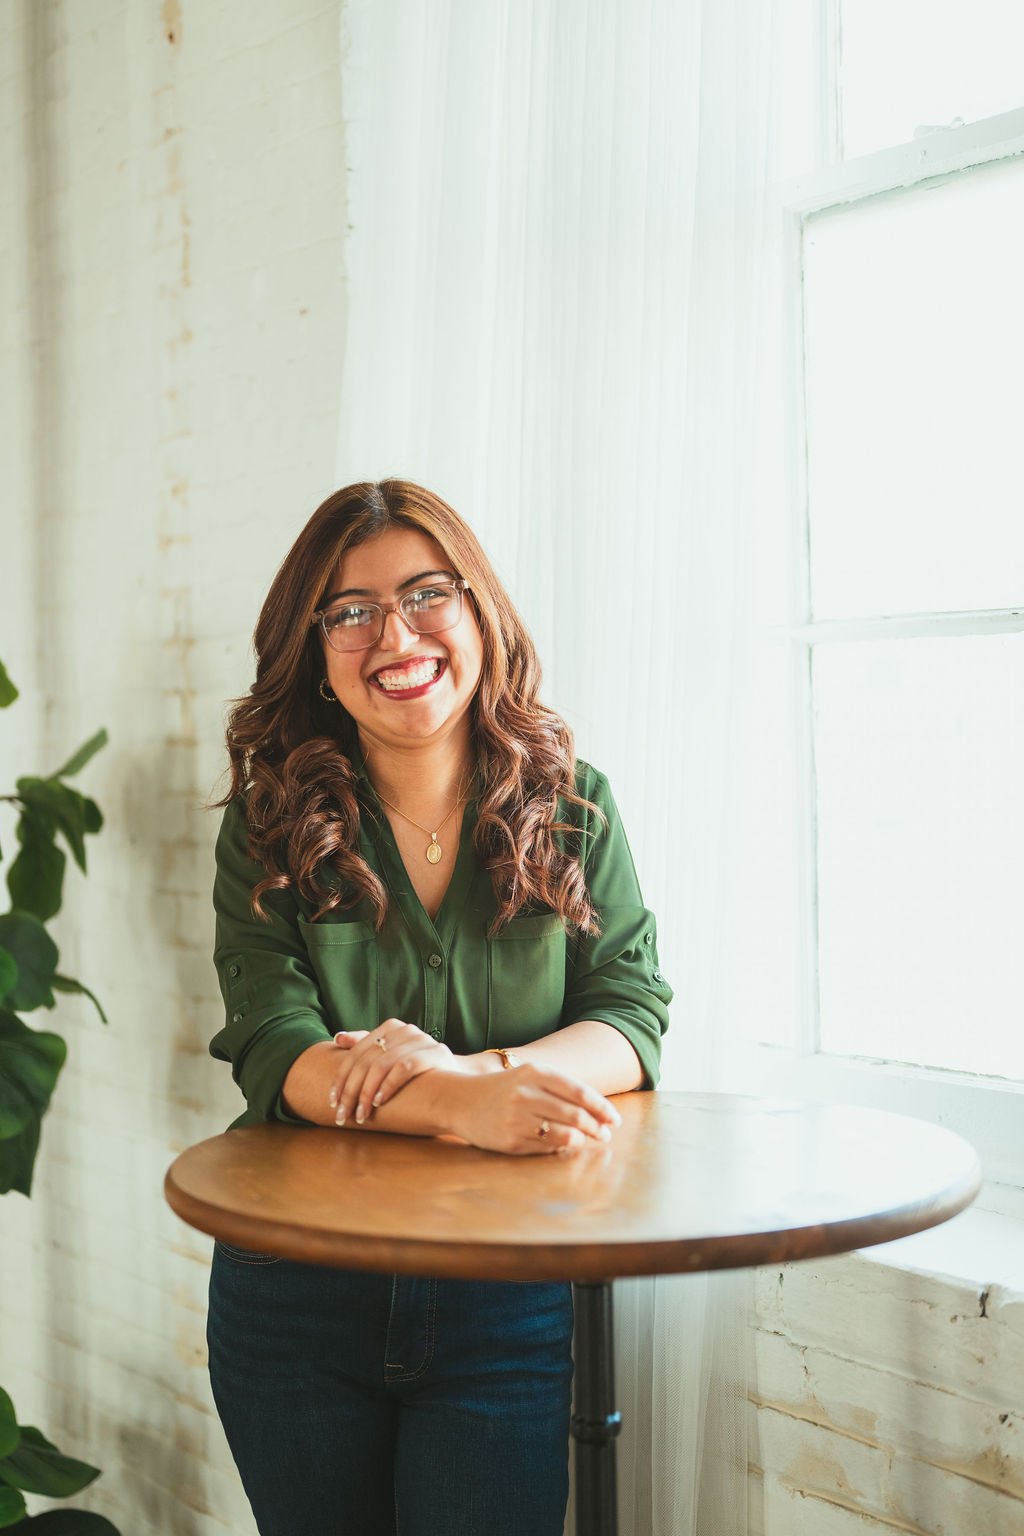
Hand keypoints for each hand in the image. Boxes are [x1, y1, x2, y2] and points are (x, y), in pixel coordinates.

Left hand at [328, 1020, 453, 1126]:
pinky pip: (403, 1068)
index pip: (356, 1053)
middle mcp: (404, 1029)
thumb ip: (366, 1046)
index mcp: (390, 1027)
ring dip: (366, 1093)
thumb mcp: (390, 1056)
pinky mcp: (434, 1054)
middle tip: (343, 1114)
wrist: (457, 1079)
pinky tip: (379, 1102)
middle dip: (351, 1091)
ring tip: (360, 1114)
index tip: (332, 1101)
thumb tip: (338, 1038)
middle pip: (366, 1061)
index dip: (341, 1078)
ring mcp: (420, 1040)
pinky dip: (388, 1086)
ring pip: (381, 1065)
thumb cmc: (418, 1070)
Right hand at [443, 1062, 620, 1155]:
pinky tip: (564, 1144)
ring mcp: (517, 1118)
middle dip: (597, 1127)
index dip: (601, 1108)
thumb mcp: (529, 1076)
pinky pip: (547, 1147)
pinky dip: (561, 1147)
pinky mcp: (511, 1141)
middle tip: (606, 1135)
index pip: (579, 1092)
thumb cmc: (504, 1088)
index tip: (614, 1120)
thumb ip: (561, 1089)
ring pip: (565, 1134)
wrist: (459, 1100)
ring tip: (588, 1140)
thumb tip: (599, 1113)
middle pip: (576, 1115)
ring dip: (583, 1139)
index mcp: (535, 1072)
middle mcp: (526, 1093)